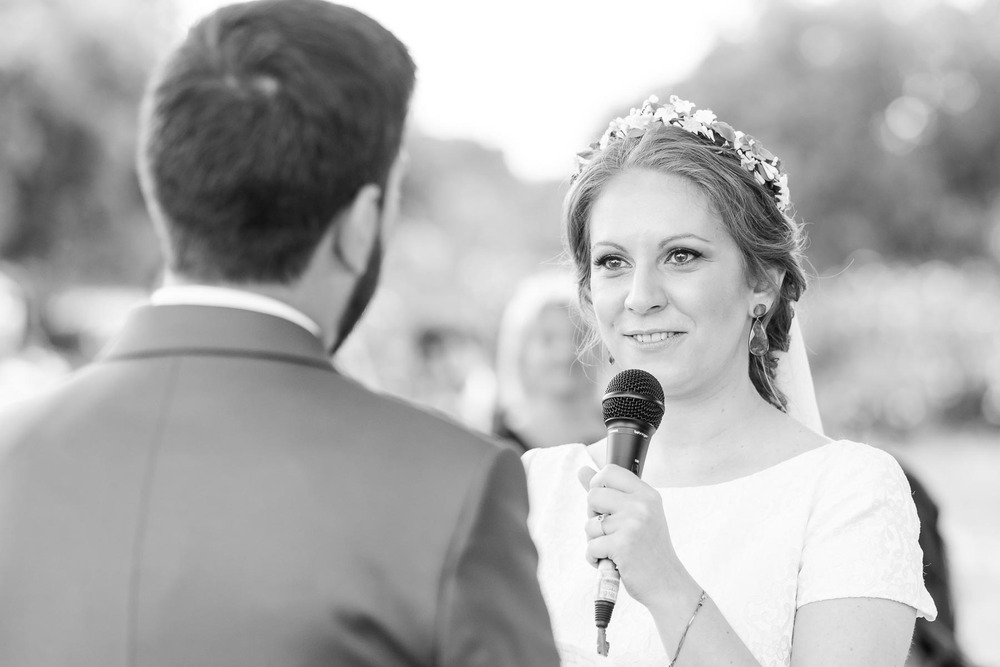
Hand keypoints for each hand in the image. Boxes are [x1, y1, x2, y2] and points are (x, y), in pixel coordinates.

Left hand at [578, 465, 682, 606]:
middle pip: (593, 496)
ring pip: (589, 524)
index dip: (597, 485)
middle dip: (593, 516)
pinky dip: (595, 558)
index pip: (609, 471)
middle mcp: (641, 505)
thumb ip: (608, 492)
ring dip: (594, 541)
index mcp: (646, 494)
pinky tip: (611, 562)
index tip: (603, 503)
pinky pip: (590, 547)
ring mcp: (632, 524)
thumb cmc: (648, 550)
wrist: (667, 584)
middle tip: (610, 532)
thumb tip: (582, 470)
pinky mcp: (622, 545)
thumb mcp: (635, 515)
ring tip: (613, 550)